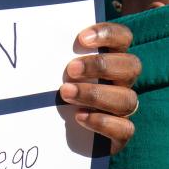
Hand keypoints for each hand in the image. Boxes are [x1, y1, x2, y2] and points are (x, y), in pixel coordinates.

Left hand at [60, 22, 139, 152]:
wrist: (55, 135)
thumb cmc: (53, 91)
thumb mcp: (53, 70)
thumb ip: (55, 53)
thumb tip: (36, 37)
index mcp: (111, 58)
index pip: (123, 38)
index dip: (108, 34)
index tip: (81, 38)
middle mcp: (122, 81)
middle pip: (131, 66)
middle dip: (101, 66)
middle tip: (70, 69)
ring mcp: (123, 108)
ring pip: (127, 99)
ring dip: (95, 94)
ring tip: (66, 93)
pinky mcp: (120, 134)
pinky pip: (125, 128)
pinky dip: (103, 122)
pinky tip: (80, 117)